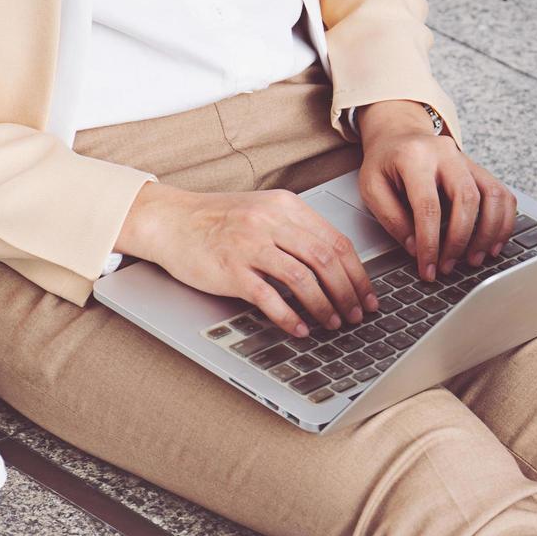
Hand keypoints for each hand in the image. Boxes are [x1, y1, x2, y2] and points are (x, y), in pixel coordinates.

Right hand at [115, 182, 378, 337]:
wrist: (169, 221)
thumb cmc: (215, 220)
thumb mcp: (262, 213)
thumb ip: (295, 232)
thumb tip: (334, 267)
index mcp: (285, 207)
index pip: (336, 241)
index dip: (358, 273)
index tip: (367, 295)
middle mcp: (271, 222)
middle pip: (325, 260)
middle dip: (347, 292)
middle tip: (355, 315)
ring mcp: (250, 245)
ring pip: (303, 278)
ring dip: (324, 306)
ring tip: (332, 324)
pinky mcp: (231, 269)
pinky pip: (269, 297)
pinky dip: (289, 316)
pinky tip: (299, 329)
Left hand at [356, 100, 516, 280]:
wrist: (400, 134)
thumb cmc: (385, 162)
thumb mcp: (372, 188)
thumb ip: (392, 218)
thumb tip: (416, 248)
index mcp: (415, 158)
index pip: (428, 206)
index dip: (430, 242)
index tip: (428, 268)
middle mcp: (446, 154)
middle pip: (467, 199)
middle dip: (460, 239)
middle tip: (449, 266)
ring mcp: (467, 160)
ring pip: (493, 195)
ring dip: (488, 232)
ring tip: (474, 259)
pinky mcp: (480, 169)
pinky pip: (503, 194)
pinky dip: (503, 222)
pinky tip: (492, 244)